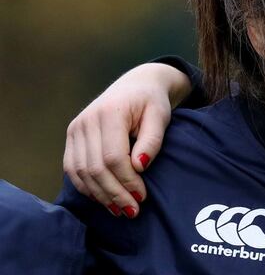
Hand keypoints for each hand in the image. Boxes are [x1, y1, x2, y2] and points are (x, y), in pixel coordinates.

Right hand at [62, 62, 189, 217]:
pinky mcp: (71, 137)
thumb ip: (152, 140)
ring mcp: (75, 129)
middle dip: (114, 193)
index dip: (126, 181)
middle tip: (132, 211)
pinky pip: (72, 169)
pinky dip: (87, 187)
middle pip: (95, 168)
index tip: (142, 197)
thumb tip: (139, 166)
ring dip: (100, 195)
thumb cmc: (152, 103)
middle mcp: (86, 121)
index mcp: (109, 113)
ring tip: (120, 210)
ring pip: (81, 172)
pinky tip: (103, 199)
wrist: (136, 86)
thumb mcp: (160, 117)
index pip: (113, 157)